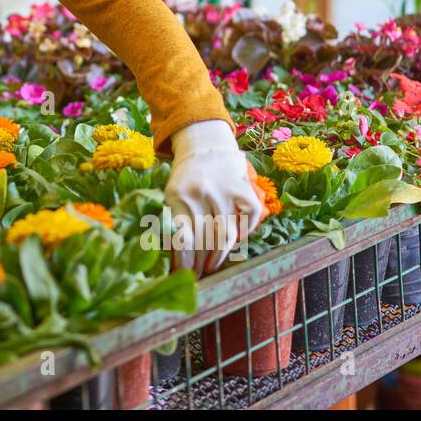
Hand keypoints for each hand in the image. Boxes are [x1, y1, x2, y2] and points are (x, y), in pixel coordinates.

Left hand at [164, 119, 264, 277]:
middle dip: (203, 263)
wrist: (205, 145)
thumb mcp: (172, 194)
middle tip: (201, 275)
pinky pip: (249, 219)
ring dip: (220, 256)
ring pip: (227, 234)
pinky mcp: (244, 188)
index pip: (184, 238)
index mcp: (178, 194)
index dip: (186, 261)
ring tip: (213, 266)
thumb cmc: (185, 177)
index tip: (186, 275)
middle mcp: (202, 192)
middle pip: (206, 239)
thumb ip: (175, 221)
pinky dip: (244, 234)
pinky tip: (234, 243)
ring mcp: (225, 190)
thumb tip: (179, 260)